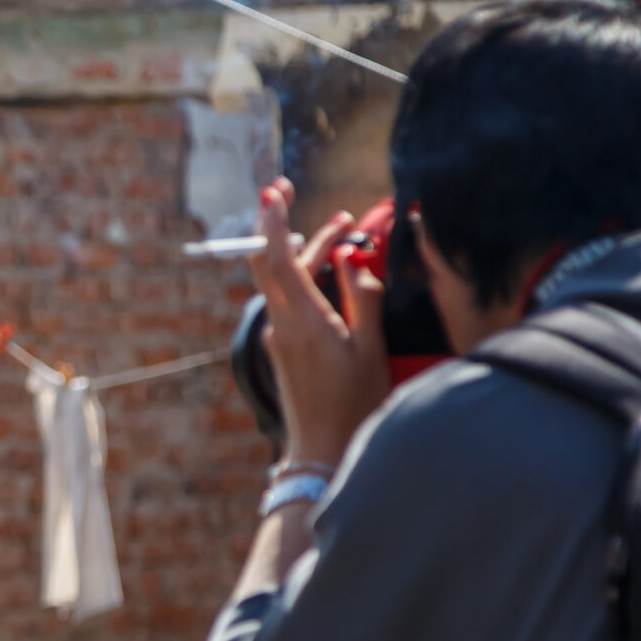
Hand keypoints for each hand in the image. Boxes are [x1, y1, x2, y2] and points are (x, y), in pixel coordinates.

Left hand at [245, 178, 389, 467]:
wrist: (320, 451)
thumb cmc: (352, 404)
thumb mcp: (370, 348)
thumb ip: (363, 297)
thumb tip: (353, 257)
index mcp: (303, 320)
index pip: (278, 259)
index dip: (274, 221)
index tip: (275, 191)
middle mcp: (282, 323)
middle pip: (270, 262)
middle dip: (278, 222)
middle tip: (288, 189)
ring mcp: (278, 334)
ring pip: (283, 280)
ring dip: (306, 251)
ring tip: (343, 230)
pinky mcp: (283, 345)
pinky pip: (290, 298)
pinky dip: (306, 276)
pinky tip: (334, 270)